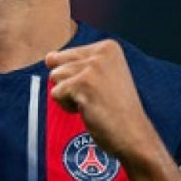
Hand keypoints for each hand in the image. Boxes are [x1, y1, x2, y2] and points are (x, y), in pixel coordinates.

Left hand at [45, 39, 152, 159]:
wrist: (132, 134)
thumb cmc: (116, 109)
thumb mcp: (101, 76)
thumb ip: (75, 63)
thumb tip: (48, 58)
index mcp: (108, 47)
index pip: (68, 54)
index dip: (78, 77)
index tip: (101, 88)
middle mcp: (101, 52)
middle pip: (59, 63)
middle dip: (70, 83)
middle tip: (95, 96)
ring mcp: (93, 67)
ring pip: (55, 77)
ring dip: (69, 96)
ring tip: (92, 103)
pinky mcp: (83, 84)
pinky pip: (56, 94)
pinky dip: (68, 106)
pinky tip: (88, 110)